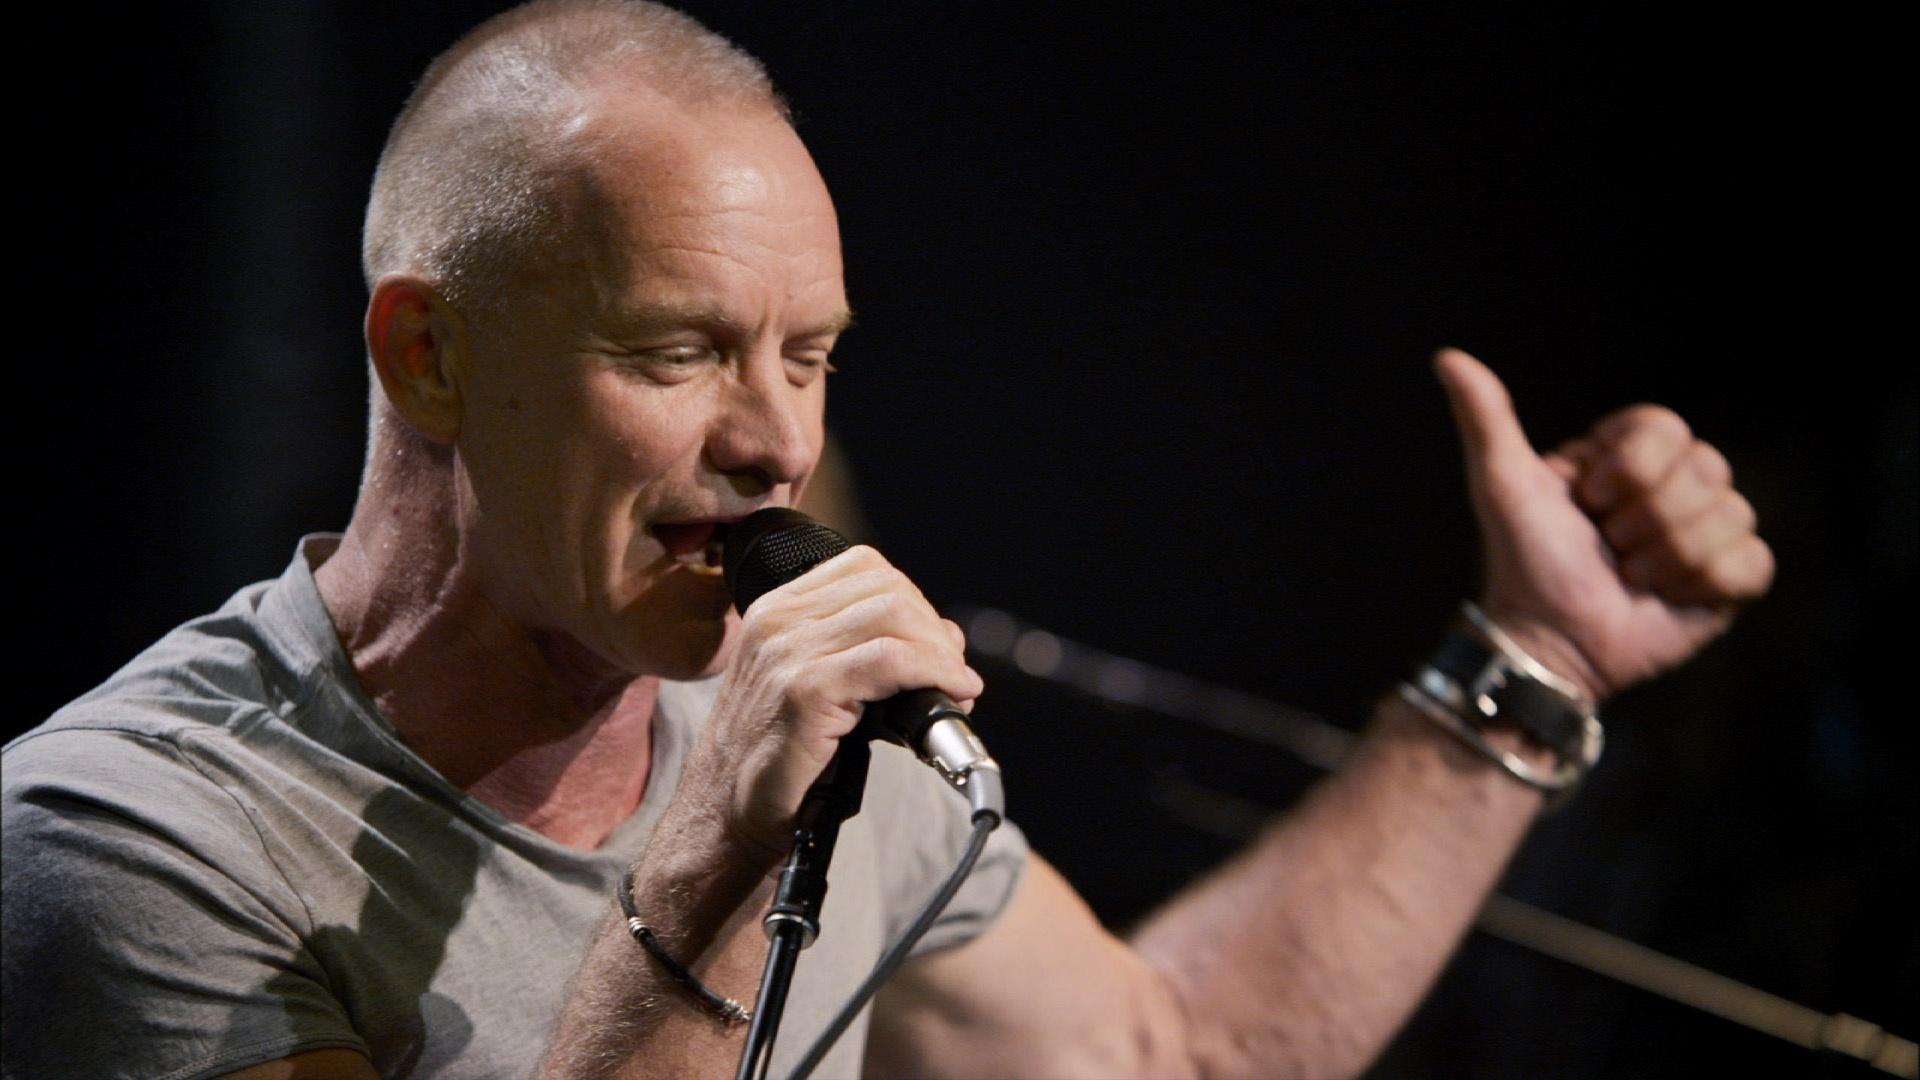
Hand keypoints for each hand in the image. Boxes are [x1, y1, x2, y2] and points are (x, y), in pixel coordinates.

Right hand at [677, 546, 980, 865]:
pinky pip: (891, 659)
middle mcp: (777, 620)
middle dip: (933, 630)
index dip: (913, 603)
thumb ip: (866, 652)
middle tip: (951, 675)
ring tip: (953, 687)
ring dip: (939, 652)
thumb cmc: (772, 762)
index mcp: (776, 610)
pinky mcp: (805, 691)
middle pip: (887, 587)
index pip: (865, 569)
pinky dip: (934, 672)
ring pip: (894, 614)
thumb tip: (946, 637)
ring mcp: (788, 652)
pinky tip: (950, 694)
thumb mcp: (813, 687)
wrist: (724, 819)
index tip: (934, 647)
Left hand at [1436, 348, 1773, 701]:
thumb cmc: (1524, 561)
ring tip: (1630, 577)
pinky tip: (1668, 600)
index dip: (1632, 467)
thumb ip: (1485, 417)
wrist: (1549, 641)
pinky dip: (1705, 584)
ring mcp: (1707, 532)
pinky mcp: (1732, 581)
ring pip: (1731, 513)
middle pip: (1706, 467)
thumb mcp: (1502, 483)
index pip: (1667, 426)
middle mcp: (1673, 486)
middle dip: (1645, 517)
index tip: (1588, 499)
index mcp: (1627, 456)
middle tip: (1608, 546)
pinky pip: (1753, 561)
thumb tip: (1447, 358)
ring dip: (1668, 557)